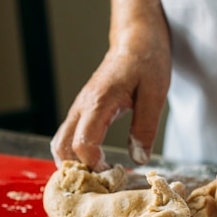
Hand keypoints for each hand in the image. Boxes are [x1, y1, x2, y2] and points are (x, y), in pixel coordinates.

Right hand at [50, 0, 170, 169]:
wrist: (136, 36)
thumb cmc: (148, 59)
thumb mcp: (156, 94)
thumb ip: (145, 127)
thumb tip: (138, 159)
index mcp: (99, 102)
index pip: (83, 144)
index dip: (95, 165)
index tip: (114, 172)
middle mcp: (82, 106)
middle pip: (62, 148)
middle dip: (78, 170)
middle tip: (103, 180)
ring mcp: (79, 108)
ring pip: (60, 143)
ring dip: (74, 163)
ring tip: (99, 174)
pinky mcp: (83, 110)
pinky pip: (69, 136)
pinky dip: (76, 154)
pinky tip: (96, 161)